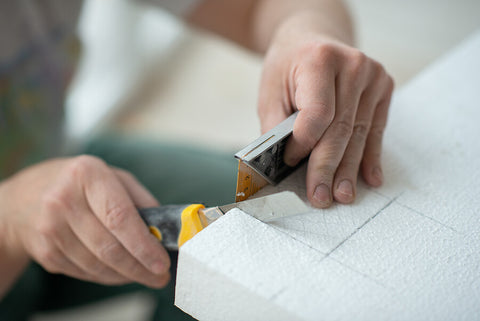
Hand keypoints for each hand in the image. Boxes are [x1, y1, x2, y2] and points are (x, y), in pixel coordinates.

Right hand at [0, 156, 169, 287]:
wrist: (25, 198)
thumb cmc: (82, 185)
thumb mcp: (113, 177)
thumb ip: (141, 201)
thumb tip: (164, 233)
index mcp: (87, 174)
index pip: (119, 217)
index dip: (143, 245)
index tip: (162, 263)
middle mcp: (63, 200)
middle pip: (109, 247)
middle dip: (140, 268)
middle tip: (159, 277)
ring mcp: (49, 228)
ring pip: (97, 265)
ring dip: (126, 275)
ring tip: (145, 275)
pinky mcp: (44, 251)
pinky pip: (84, 272)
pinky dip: (108, 276)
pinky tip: (121, 271)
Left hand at [258, 18, 393, 207]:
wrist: (312, 39)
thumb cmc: (288, 67)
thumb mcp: (270, 91)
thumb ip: (276, 127)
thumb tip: (280, 166)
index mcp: (319, 60)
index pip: (317, 114)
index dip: (304, 144)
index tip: (291, 163)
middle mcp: (352, 65)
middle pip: (340, 128)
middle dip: (328, 168)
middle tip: (321, 196)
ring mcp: (373, 76)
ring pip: (359, 134)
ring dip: (349, 169)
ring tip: (343, 195)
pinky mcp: (384, 87)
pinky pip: (376, 129)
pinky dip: (370, 156)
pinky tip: (369, 178)